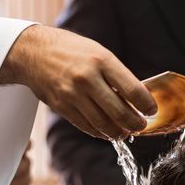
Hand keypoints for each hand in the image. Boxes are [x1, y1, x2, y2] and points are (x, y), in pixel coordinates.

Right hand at [0, 25, 156, 139]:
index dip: (146, 104)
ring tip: (126, 132)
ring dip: (119, 132)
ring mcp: (72, 94)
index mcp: (101, 60)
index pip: (133, 89)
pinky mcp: (62, 107)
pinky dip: (101, 133)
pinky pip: (87, 126)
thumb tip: (139, 98)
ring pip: (103, 124)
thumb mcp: (97, 52)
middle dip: (135, 123)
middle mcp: (87, 78)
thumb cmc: (71, 51)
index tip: (151, 110)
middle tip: (141, 126)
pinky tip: (108, 132)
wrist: (32, 51)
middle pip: (120, 111)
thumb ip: (116, 75)